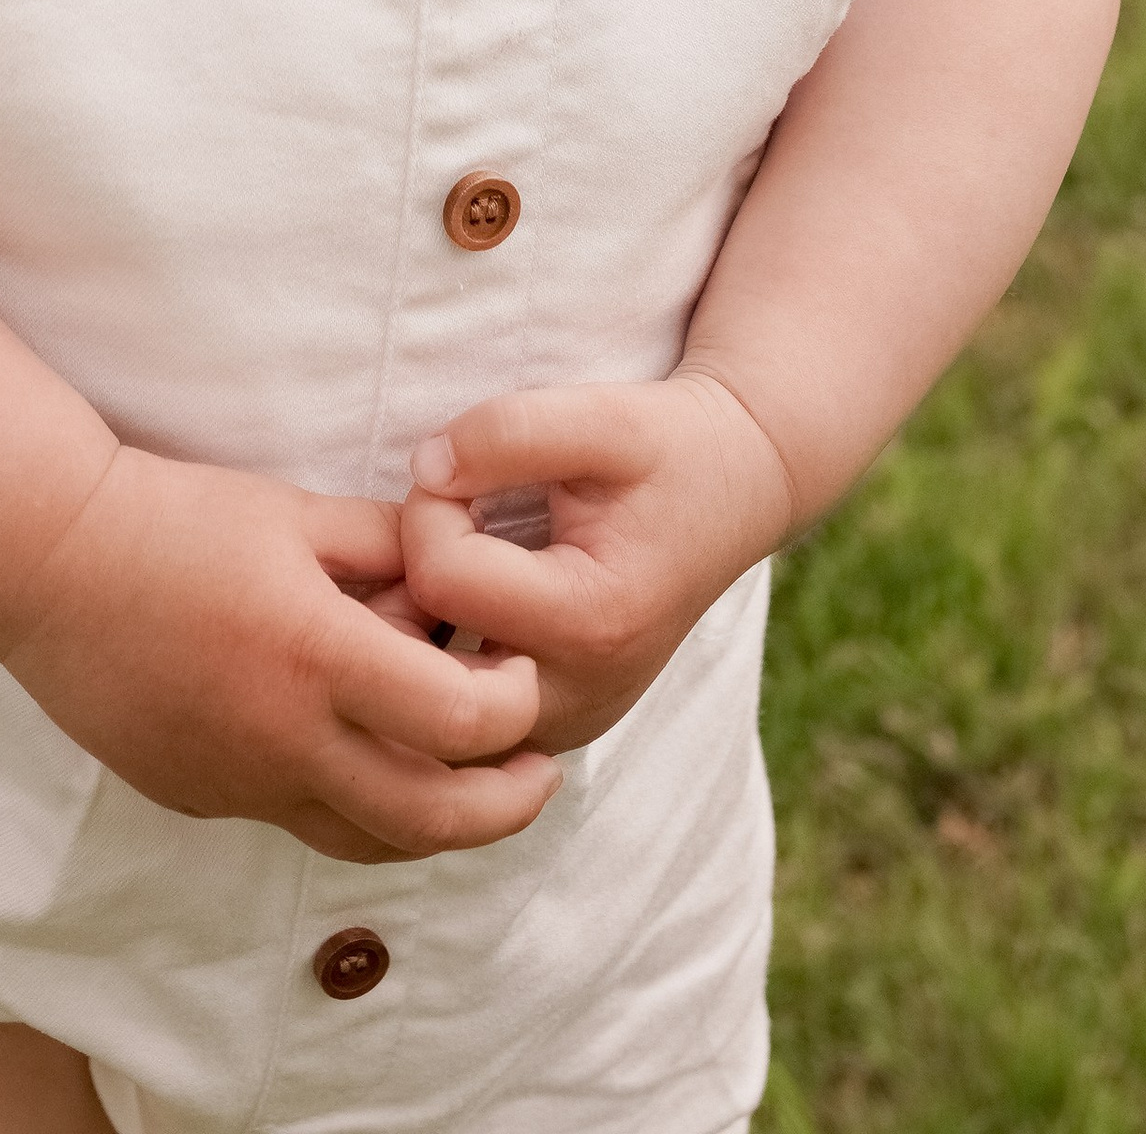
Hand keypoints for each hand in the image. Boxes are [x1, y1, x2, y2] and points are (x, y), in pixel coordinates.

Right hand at [0, 446, 560, 862]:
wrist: (51, 563)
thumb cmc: (176, 520)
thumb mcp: (296, 513)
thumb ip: (388, 550)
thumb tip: (455, 585)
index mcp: (318, 657)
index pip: (459, 723)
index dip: (513, 709)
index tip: (520, 673)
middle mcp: (286, 740)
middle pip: (432, 819)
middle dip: (507, 806)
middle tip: (541, 773)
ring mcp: (240, 783)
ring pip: (368, 842)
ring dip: (435, 823)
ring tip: (469, 784)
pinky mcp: (202, 798)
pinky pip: (299, 818)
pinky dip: (350, 803)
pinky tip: (359, 755)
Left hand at [400, 374, 795, 753]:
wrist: (733, 495)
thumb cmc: (666, 449)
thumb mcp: (602, 415)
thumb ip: (510, 432)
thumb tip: (424, 469)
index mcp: (592, 622)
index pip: (439, 575)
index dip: (428, 507)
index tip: (460, 472)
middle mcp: (578, 697)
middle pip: (422, 653)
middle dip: (412, 574)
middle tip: (449, 519)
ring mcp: (568, 728)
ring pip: (431, 698)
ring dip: (420, 624)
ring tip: (456, 556)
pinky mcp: (556, 732)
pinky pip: (460, 719)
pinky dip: (444, 660)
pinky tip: (469, 601)